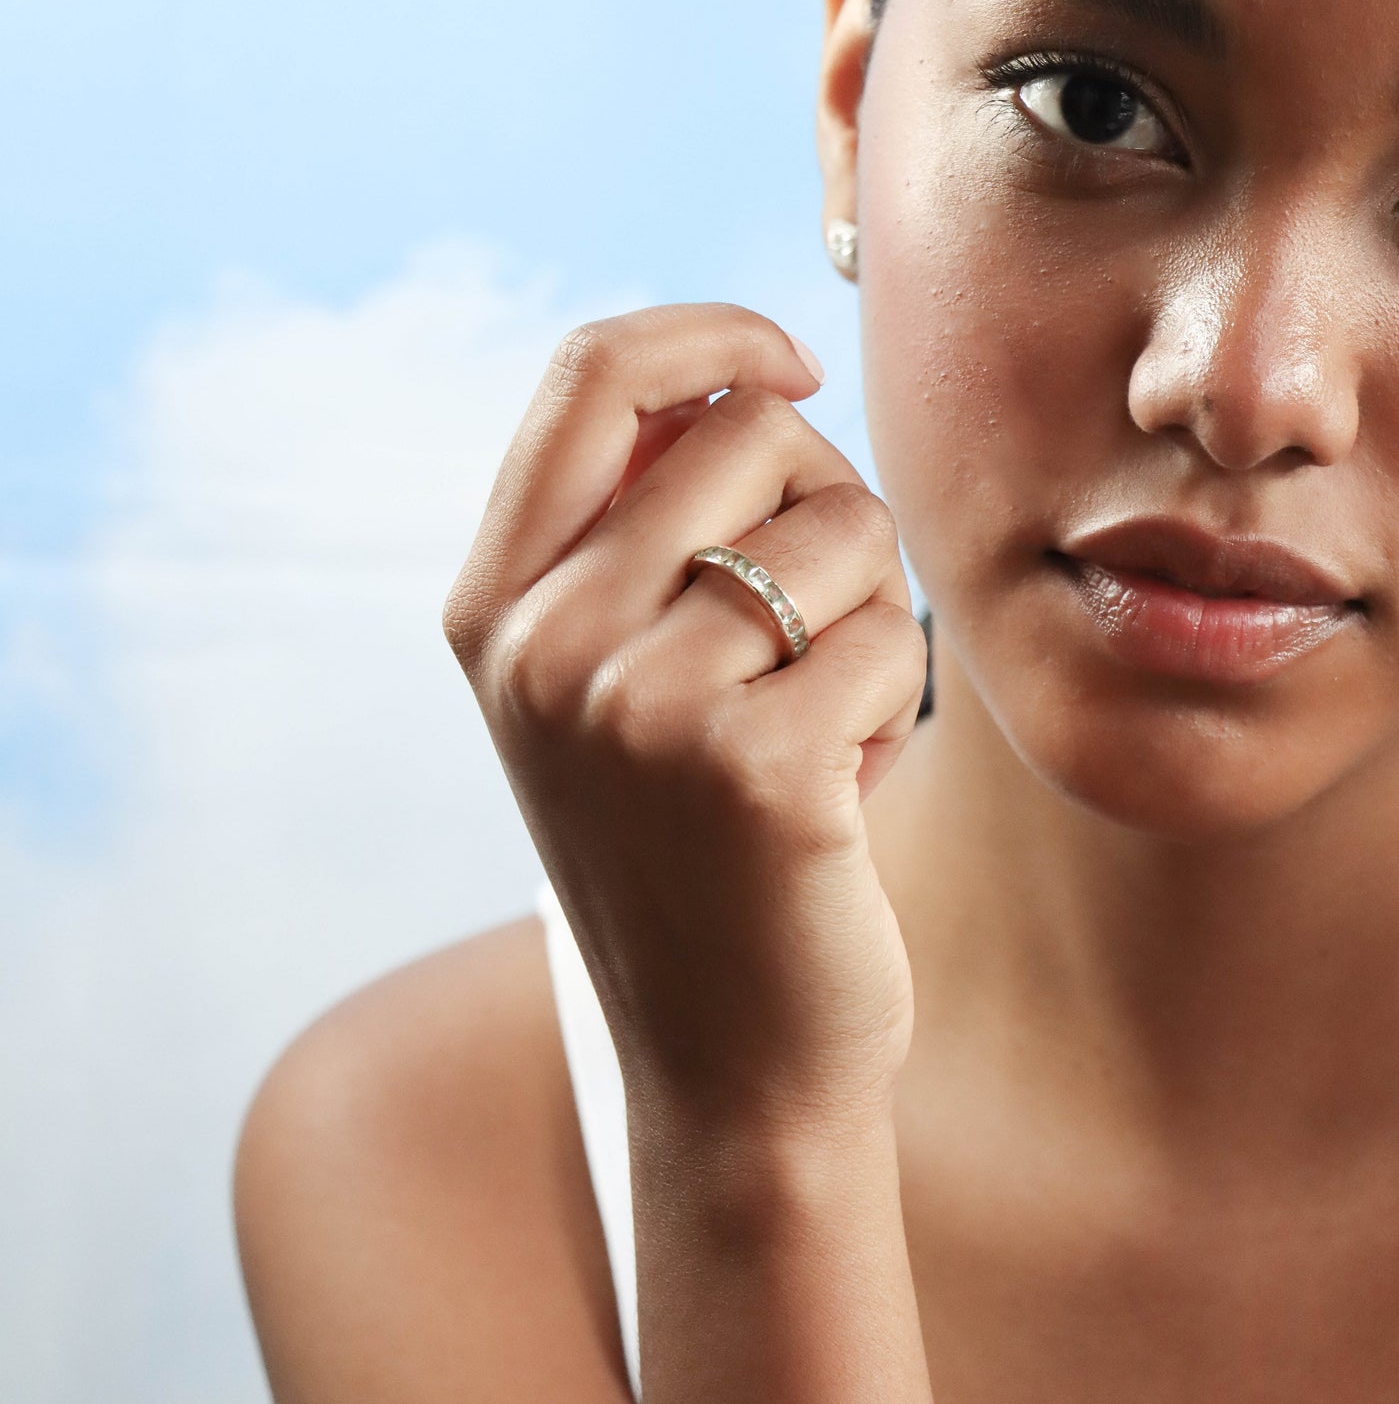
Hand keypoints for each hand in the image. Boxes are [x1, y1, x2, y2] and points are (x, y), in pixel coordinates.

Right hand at [444, 302, 927, 1133]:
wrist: (729, 1070)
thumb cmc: (697, 856)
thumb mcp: (612, 688)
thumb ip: (640, 533)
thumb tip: (750, 376)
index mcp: (494, 607)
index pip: (589, 371)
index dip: (710, 333)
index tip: (791, 366)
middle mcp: (542, 644)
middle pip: (749, 431)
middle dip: (824, 509)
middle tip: (811, 635)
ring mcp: (636, 705)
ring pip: (842, 527)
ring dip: (871, 615)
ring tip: (819, 724)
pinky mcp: (755, 767)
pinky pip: (893, 636)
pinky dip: (899, 701)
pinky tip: (844, 791)